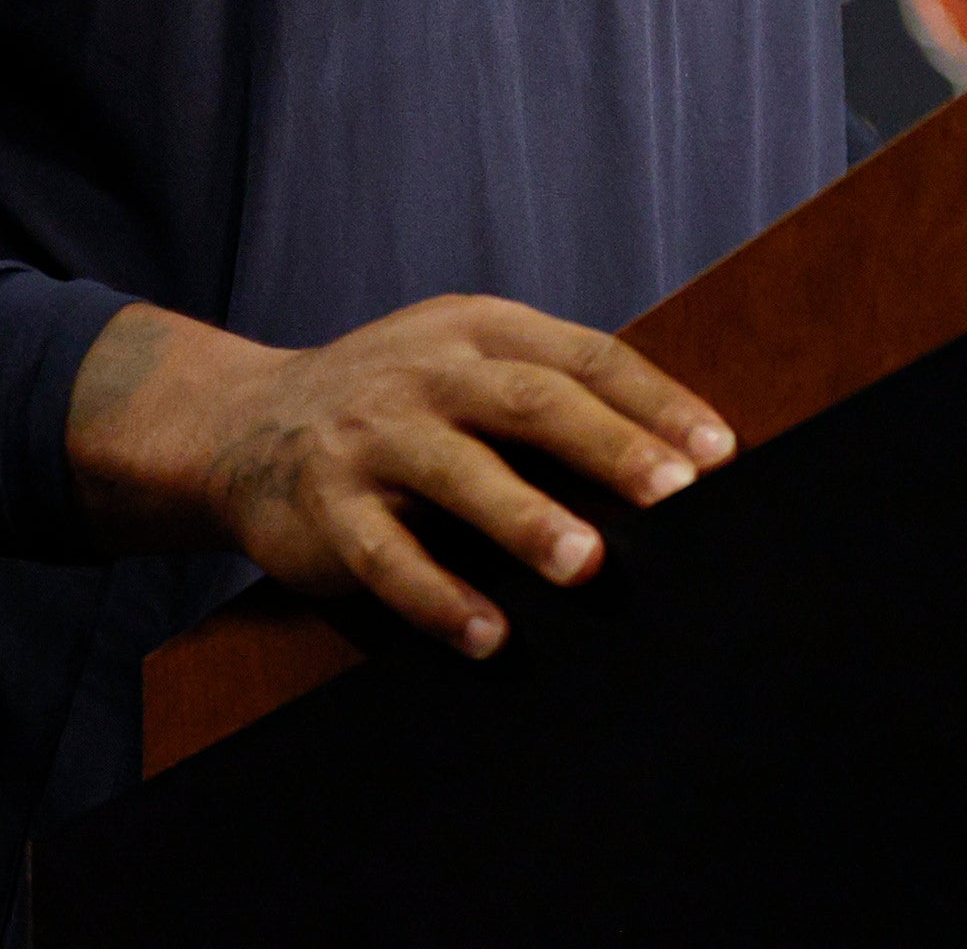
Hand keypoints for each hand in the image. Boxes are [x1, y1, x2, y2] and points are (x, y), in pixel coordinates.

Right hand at [65, 296, 736, 655]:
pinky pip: (386, 556)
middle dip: (607, 447)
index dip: (654, 400)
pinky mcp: (326, 508)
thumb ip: (553, 392)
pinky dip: (439, 598)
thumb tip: (683, 461)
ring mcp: (371, 437)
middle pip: (528, 401)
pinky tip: (489, 637)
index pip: (584, 355)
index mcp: (479, 329)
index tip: (721, 453)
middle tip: (676, 494)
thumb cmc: (400, 403)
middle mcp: (427, 372)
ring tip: (585, 565)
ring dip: (524, 519)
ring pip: (455, 473)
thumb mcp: (468, 364)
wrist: (246, 423)